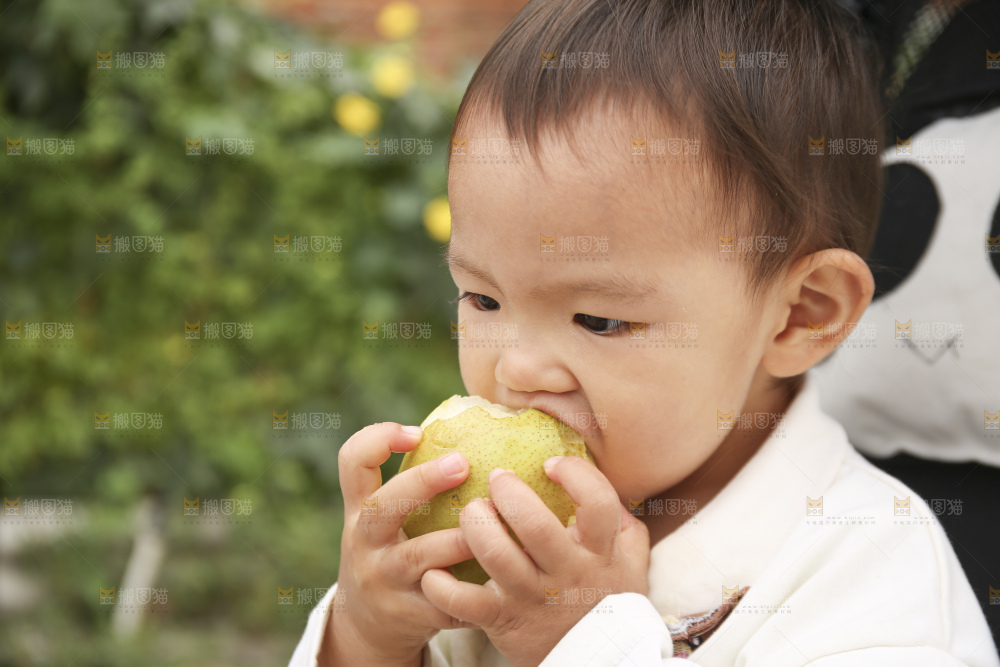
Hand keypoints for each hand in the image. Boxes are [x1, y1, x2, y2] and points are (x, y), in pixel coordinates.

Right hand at [318, 422, 481, 666]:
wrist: (367, 627)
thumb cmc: (392, 553)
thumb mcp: (384, 522)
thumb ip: (412, 487)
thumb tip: (478, 429)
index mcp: (359, 511)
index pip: (352, 462)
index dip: (378, 439)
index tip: (417, 431)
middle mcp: (365, 543)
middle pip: (382, 507)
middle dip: (422, 482)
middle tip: (463, 463)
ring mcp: (385, 580)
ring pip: (418, 557)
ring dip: (457, 540)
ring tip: (491, 525)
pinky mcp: (409, 615)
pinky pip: (445, 600)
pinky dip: (473, 589)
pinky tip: (501, 577)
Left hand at [420, 455, 649, 666]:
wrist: (597, 662)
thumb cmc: (607, 600)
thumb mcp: (630, 563)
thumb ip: (623, 524)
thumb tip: (602, 485)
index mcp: (599, 552)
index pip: (597, 502)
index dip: (574, 474)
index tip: (550, 465)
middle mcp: (566, 573)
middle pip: (535, 524)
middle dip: (509, 493)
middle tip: (497, 478)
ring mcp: (532, 596)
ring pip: (496, 554)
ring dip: (475, 525)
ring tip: (472, 512)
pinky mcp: (503, 620)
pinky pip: (465, 602)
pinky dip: (443, 586)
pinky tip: (435, 570)